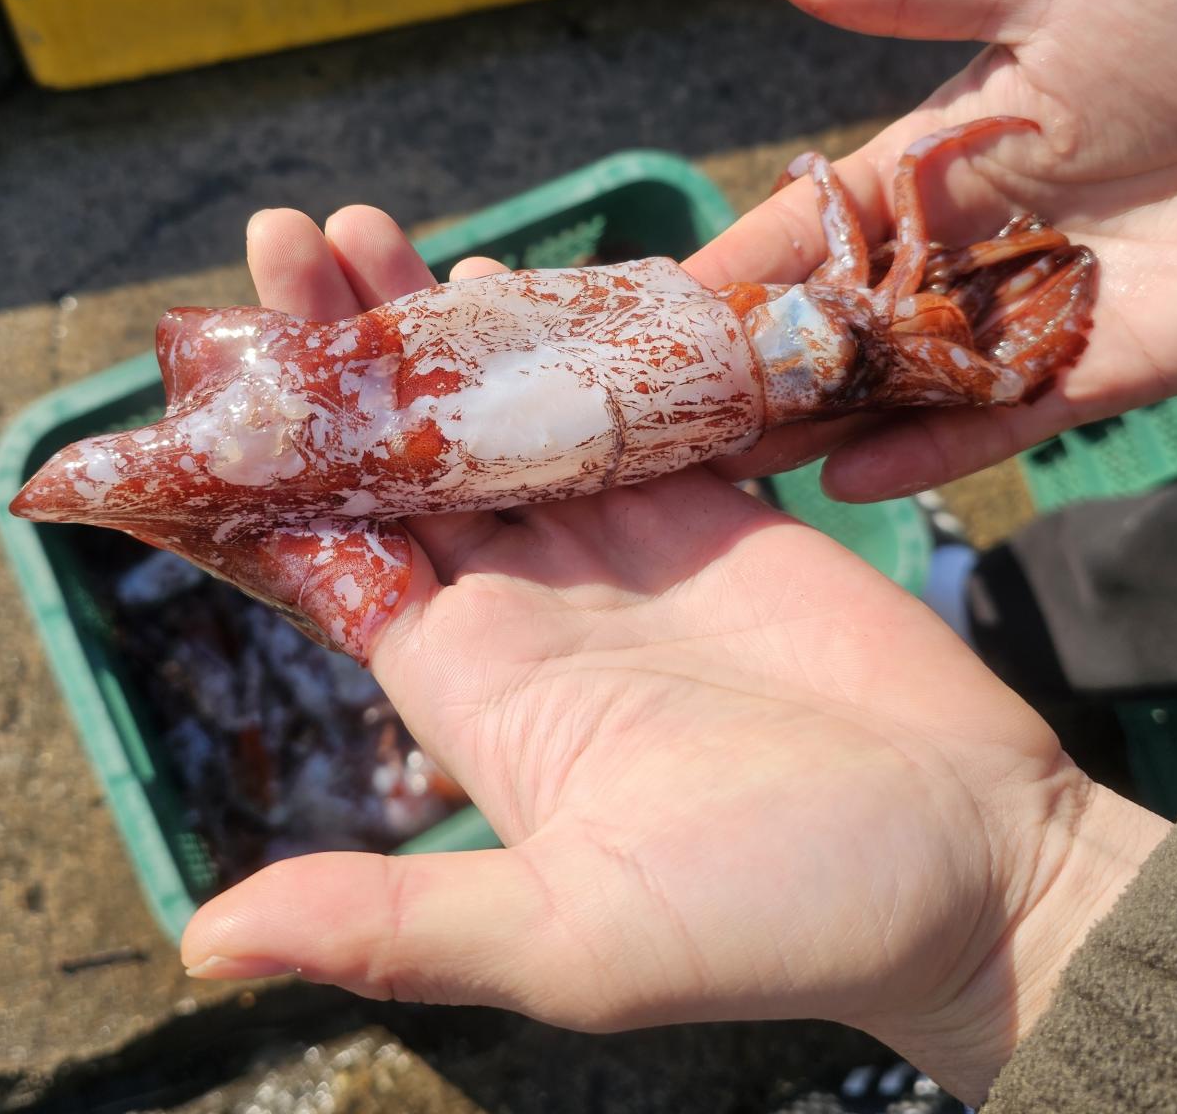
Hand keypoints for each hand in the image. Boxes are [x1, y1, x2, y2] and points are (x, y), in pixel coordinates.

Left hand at [177, 206, 1170, 1101]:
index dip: (273, 461)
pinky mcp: (717, 512)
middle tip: (286, 238)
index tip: (218, 365)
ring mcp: (623, 553)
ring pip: (500, 417)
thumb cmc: (778, 918)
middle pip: (403, 459)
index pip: (339, 553)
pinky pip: (622, 409)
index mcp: (473, 691)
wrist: (973, 872)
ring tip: (364, 231)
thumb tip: (203, 945)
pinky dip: (567, 343)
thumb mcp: (572, 938)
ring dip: (433, 328)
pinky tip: (508, 278)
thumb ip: (396, 924)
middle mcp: (530, 610)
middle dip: (339, 356)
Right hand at [698, 0, 1176, 499]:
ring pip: (894, 384)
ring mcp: (1021, 321)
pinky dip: (928, 448)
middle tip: (657, 416)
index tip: (647, 308)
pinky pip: (995, 421)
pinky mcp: (1094, 372)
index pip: (804, 226)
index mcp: (932, 164)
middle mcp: (959, 254)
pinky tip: (852, 474)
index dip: (729, 264)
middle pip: (831, 323)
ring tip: (724, 461)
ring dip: (815, 421)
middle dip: (750, 367)